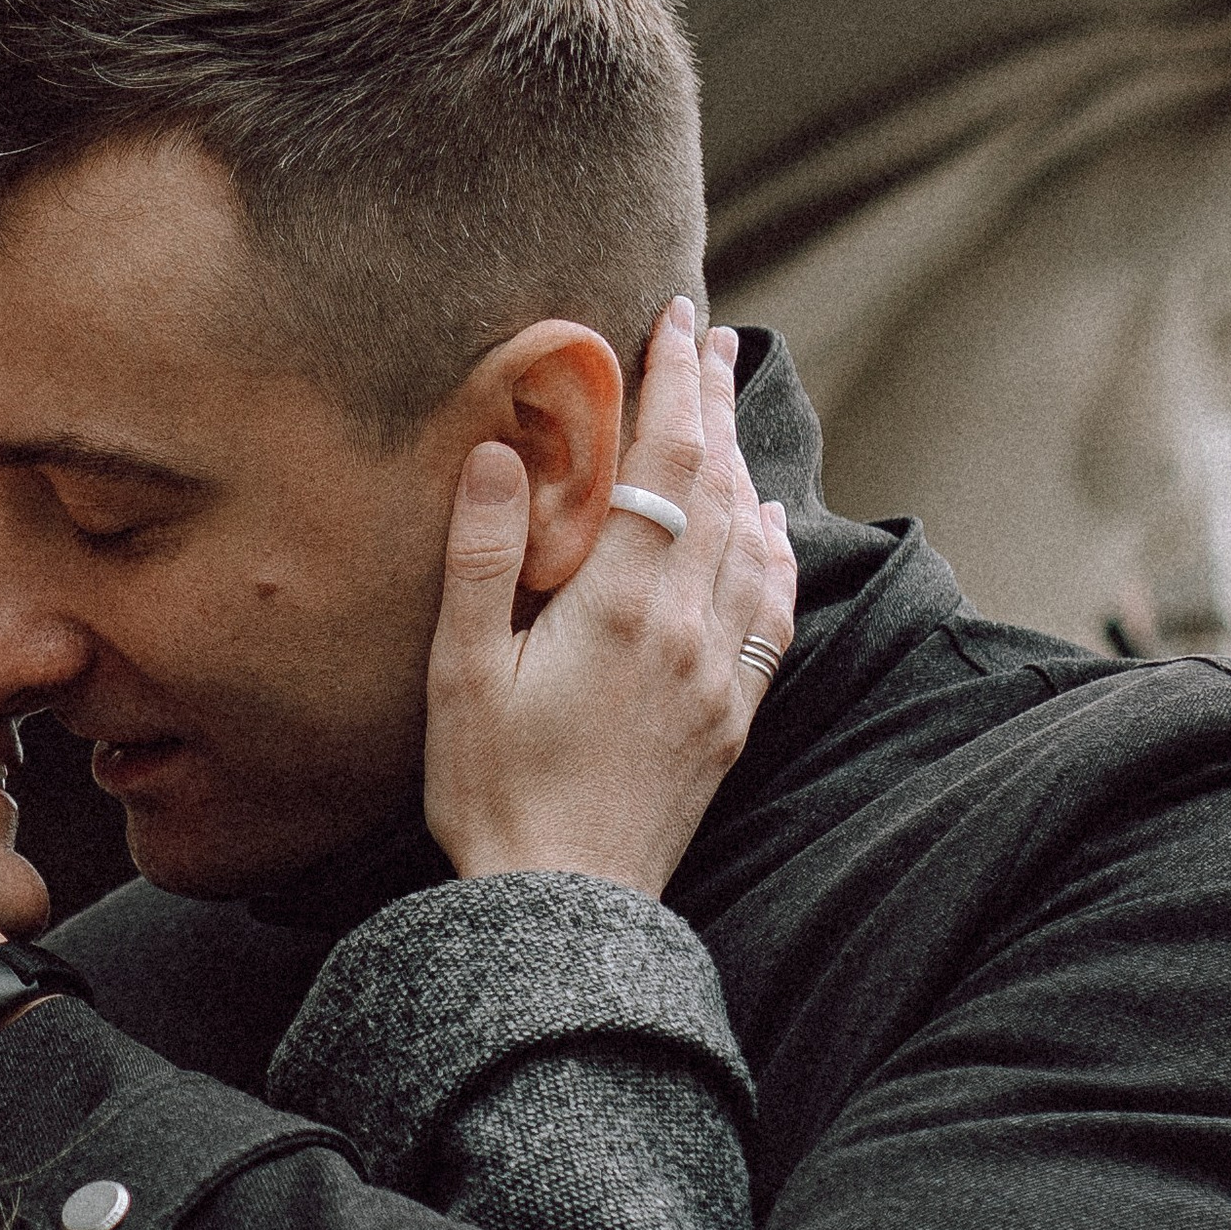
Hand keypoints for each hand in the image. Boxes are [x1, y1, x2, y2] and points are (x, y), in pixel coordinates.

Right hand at [424, 304, 795, 894]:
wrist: (563, 909)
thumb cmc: (492, 792)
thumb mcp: (460, 671)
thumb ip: (482, 555)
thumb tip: (500, 450)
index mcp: (622, 605)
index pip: (667, 461)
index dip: (675, 383)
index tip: (677, 321)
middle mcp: (688, 627)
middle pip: (719, 486)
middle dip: (713, 405)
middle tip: (710, 342)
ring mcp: (720, 675)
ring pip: (749, 542)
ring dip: (743, 467)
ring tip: (731, 416)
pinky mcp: (730, 719)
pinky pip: (770, 612)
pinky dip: (770, 551)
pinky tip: (762, 530)